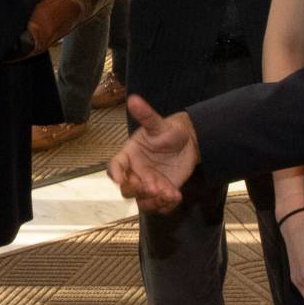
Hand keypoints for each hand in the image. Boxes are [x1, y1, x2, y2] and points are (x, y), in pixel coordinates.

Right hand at [107, 95, 198, 212]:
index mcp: (129, 155)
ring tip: (169, 194)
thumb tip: (133, 99)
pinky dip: (166, 206)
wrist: (188, 142)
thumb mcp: (158, 123)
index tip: (120, 180)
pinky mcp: (161, 192)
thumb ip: (146, 115)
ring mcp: (148, 184)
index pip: (115, 167)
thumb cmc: (169, 131)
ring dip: (153, 201)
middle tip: (153, 186)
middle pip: (126, 189)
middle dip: (137, 190)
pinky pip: (158, 206)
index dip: (115, 174)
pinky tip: (176, 196)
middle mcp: (135, 172)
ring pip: (142, 201)